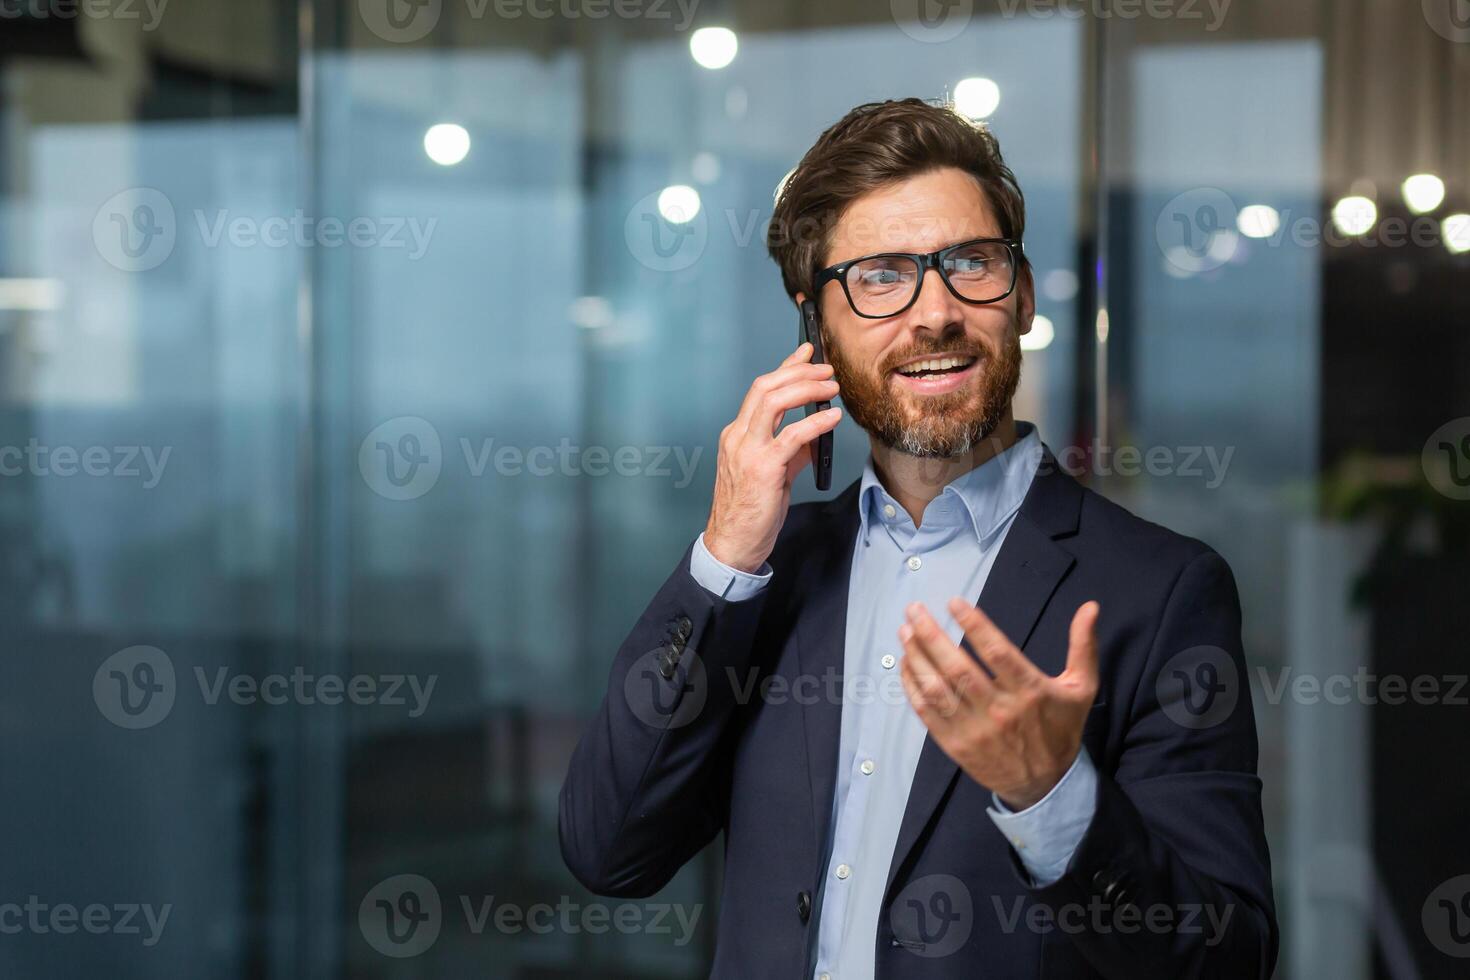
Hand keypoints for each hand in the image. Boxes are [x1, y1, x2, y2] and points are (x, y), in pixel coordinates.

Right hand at [703, 342, 842, 572]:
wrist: (733, 544)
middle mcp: (738, 437)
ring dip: (807, 388)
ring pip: (773, 402)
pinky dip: (815, 422)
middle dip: (798, 371)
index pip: (761, 389)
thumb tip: (816, 433)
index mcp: (737, 435)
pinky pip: (791, 436)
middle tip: (827, 369)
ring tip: (832, 387)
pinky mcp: (763, 469)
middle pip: (765, 387)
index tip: (807, 352)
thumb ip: (790, 450)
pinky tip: (832, 417)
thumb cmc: (750, 511)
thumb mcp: (771, 473)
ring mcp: (747, 451)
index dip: (786, 367)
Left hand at [898, 597, 1100, 809]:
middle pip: (958, 668)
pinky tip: (906, 664)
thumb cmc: (1060, 729)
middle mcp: (1000, 710)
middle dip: (932, 635)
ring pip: (938, 689)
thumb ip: (1083, 646)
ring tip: (905, 631)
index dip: (974, 625)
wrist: (1045, 784)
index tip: (954, 602)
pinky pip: (928, 713)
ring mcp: (975, 729)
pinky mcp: (956, 745)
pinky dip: (913, 687)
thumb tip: (1091, 607)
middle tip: (914, 610)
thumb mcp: (1081, 688)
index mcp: (1029, 691)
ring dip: (917, 658)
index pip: (996, 652)